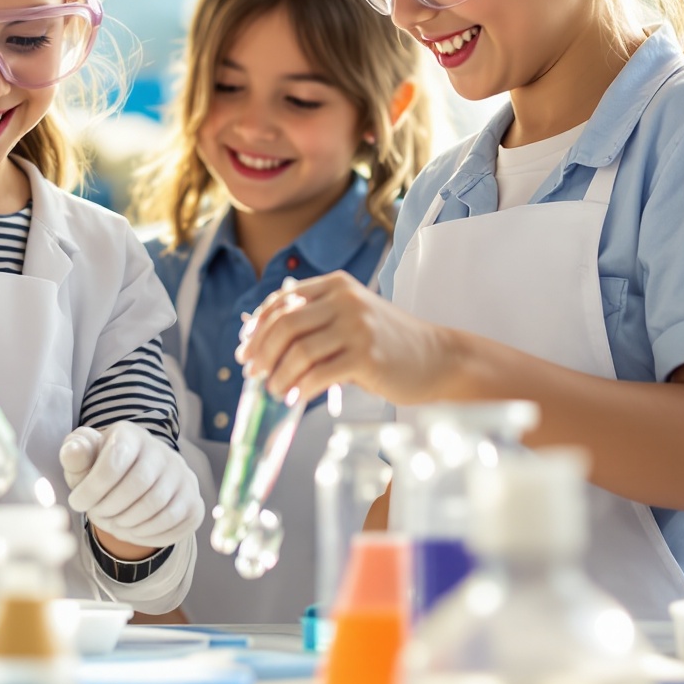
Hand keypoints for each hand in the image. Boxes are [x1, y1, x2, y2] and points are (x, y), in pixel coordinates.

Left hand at [60, 423, 202, 546]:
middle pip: (138, 484)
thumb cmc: (100, 471)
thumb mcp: (83, 462)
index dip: (92, 488)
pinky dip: (148, 533)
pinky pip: (173, 522)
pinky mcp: (193, 501)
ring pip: (157, 505)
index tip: (77, 503)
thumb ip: (75, 455)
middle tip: (96, 515)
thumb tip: (75, 451)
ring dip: (128, 522)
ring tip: (113, 522)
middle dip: (110, 507)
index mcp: (131, 435)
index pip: (115, 461)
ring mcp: (182, 476)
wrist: (133, 484)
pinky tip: (132, 531)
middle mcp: (162, 451)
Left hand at [236, 272, 461, 407]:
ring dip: (279, 375)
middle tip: (253, 373)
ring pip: (298, 351)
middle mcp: (345, 300)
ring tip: (274, 390)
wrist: (438, 358)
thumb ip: (315, 321)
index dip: (257, 327)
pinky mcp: (367, 356)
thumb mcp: (351, 318)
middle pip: (284, 325)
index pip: (281, 302)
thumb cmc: (389, 343)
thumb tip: (262, 343)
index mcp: (335, 285)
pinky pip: (320, 374)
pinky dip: (300, 388)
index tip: (245, 350)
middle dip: (261, 352)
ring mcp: (357, 327)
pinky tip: (294, 398)